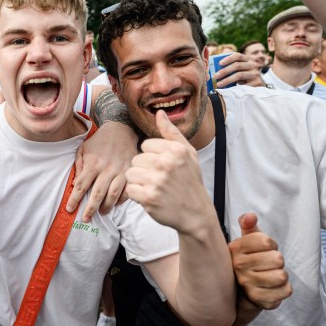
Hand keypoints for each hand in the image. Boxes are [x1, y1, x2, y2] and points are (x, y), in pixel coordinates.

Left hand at [67, 122, 134, 221]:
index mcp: (93, 164)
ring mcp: (120, 171)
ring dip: (106, 207)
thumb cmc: (99, 141)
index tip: (69, 209)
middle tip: (85, 219)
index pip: (81, 186)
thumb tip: (74, 185)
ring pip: (113, 195)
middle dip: (90, 209)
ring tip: (101, 213)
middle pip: (96, 194)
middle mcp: (106, 169)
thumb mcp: (83, 149)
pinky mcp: (131, 172)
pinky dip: (122, 200)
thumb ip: (78, 166)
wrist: (122, 130)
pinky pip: (127, 190)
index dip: (74, 199)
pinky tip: (116, 204)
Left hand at [125, 110, 209, 233]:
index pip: (145, 145)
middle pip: (136, 159)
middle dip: (144, 169)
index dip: (152, 156)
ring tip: (153, 187)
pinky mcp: (149, 197)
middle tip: (159, 179)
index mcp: (175, 149)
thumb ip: (171, 133)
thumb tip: (159, 113)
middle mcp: (166, 163)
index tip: (164, 167)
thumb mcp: (188, 153)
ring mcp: (157, 181)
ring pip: (130, 173)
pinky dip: (137, 195)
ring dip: (138, 182)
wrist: (195, 213)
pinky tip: (150, 197)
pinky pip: (130, 189)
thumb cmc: (190, 180)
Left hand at [213, 52, 263, 86]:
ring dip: (227, 80)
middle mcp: (253, 65)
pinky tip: (228, 90)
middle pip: (237, 65)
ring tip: (219, 84)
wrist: (259, 87)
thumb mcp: (240, 71)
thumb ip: (232, 68)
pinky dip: (234, 87)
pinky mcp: (257, 83)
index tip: (219, 63)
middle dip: (224, 71)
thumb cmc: (245, 78)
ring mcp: (255, 74)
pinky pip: (243, 85)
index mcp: (247, 60)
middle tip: (215, 76)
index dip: (228, 58)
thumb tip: (215, 70)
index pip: (238, 55)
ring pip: (239, 75)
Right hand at [229, 213, 290, 309]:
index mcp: (236, 248)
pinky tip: (273, 287)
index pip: (267, 242)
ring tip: (270, 275)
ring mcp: (248, 285)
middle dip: (277, 261)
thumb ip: (248, 224)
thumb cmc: (249, 260)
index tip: (264, 250)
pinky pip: (286, 290)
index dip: (271, 245)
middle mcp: (239, 267)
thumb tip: (250, 216)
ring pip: (282, 276)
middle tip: (268, 264)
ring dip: (281, 275)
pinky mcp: (260, 299)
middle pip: (277, 259)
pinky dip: (284, 289)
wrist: (241, 291)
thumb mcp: (247, 240)